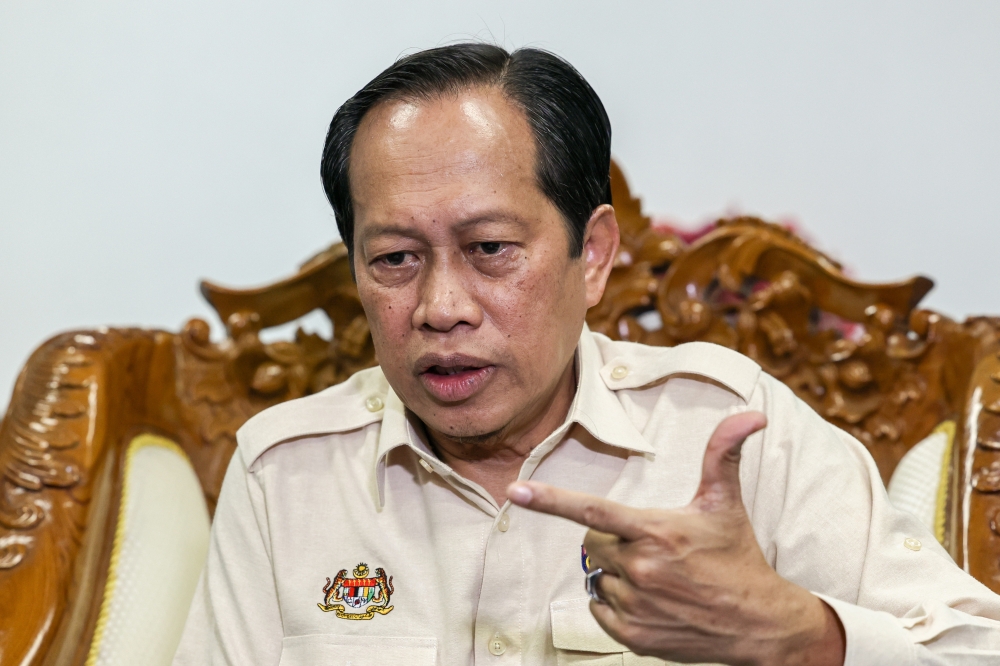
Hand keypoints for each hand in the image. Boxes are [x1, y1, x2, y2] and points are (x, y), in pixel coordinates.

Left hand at [507, 412, 844, 665]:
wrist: (758, 624)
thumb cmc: (739, 558)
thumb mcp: (726, 503)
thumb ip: (723, 454)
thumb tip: (750, 414)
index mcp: (655, 531)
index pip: (592, 510)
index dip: (550, 499)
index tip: (516, 491)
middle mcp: (640, 568)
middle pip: (591, 542)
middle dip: (610, 539)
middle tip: (648, 544)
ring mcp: (635, 605)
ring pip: (596, 576)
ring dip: (615, 572)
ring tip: (655, 575)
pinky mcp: (633, 634)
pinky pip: (598, 609)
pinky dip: (613, 603)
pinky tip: (647, 598)